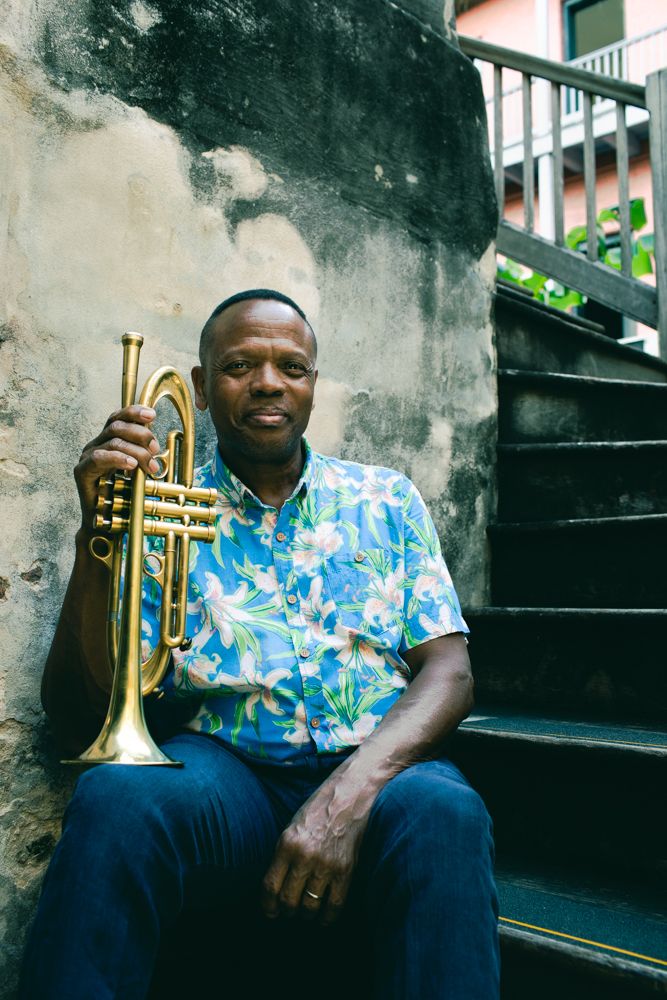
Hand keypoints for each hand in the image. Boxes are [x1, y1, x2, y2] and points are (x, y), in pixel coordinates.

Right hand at [74, 405, 159, 528]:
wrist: (105, 523)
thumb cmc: (123, 496)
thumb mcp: (138, 470)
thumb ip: (143, 454)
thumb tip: (156, 444)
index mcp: (107, 441)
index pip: (118, 418)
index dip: (134, 413)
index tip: (152, 415)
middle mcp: (95, 445)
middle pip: (117, 426)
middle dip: (141, 435)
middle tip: (156, 450)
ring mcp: (87, 457)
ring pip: (113, 441)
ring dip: (137, 451)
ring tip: (151, 466)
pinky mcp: (82, 471)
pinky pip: (99, 457)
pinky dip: (118, 458)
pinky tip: (131, 465)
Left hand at [261, 769, 374, 924]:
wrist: (350, 795)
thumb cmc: (319, 809)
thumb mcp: (292, 826)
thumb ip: (283, 854)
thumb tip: (276, 886)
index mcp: (287, 844)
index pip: (270, 886)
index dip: (267, 905)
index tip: (269, 912)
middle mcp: (304, 856)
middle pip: (288, 900)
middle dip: (286, 912)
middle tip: (288, 912)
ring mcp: (326, 865)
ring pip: (310, 906)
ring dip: (305, 915)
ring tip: (305, 913)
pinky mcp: (346, 870)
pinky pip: (335, 905)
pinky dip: (327, 917)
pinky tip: (324, 918)